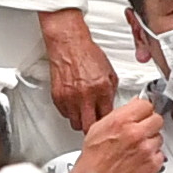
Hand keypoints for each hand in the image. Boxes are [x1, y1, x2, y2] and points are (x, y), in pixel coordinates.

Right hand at [40, 13, 118, 132]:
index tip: (109, 123)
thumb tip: (114, 108)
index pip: (108, 118)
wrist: (69, 44)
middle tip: (96, 125)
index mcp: (102, 89)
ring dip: (81, 120)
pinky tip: (75, 104)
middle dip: (95, 128)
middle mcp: (85, 95)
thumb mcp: (109, 73)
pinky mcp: (58, 98)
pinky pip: (65, 114)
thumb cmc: (88, 55)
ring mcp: (70, 98)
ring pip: (76, 123)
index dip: (109, 123)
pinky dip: (70, 112)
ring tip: (85, 113)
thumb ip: (111, 93)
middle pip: (90, 127)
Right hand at [76, 96, 166, 172]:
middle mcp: (136, 134)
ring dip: (151, 141)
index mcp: (122, 121)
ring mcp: (146, 150)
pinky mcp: (152, 165)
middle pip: (157, 120)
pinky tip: (140, 159)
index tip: (142, 113)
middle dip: (150, 124)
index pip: (146, 105)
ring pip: (159, 138)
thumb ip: (118, 115)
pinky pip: (160, 155)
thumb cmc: (93, 160)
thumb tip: (131, 106)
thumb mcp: (99, 128)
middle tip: (142, 130)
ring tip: (137, 148)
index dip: (143, 110)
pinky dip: (152, 157)